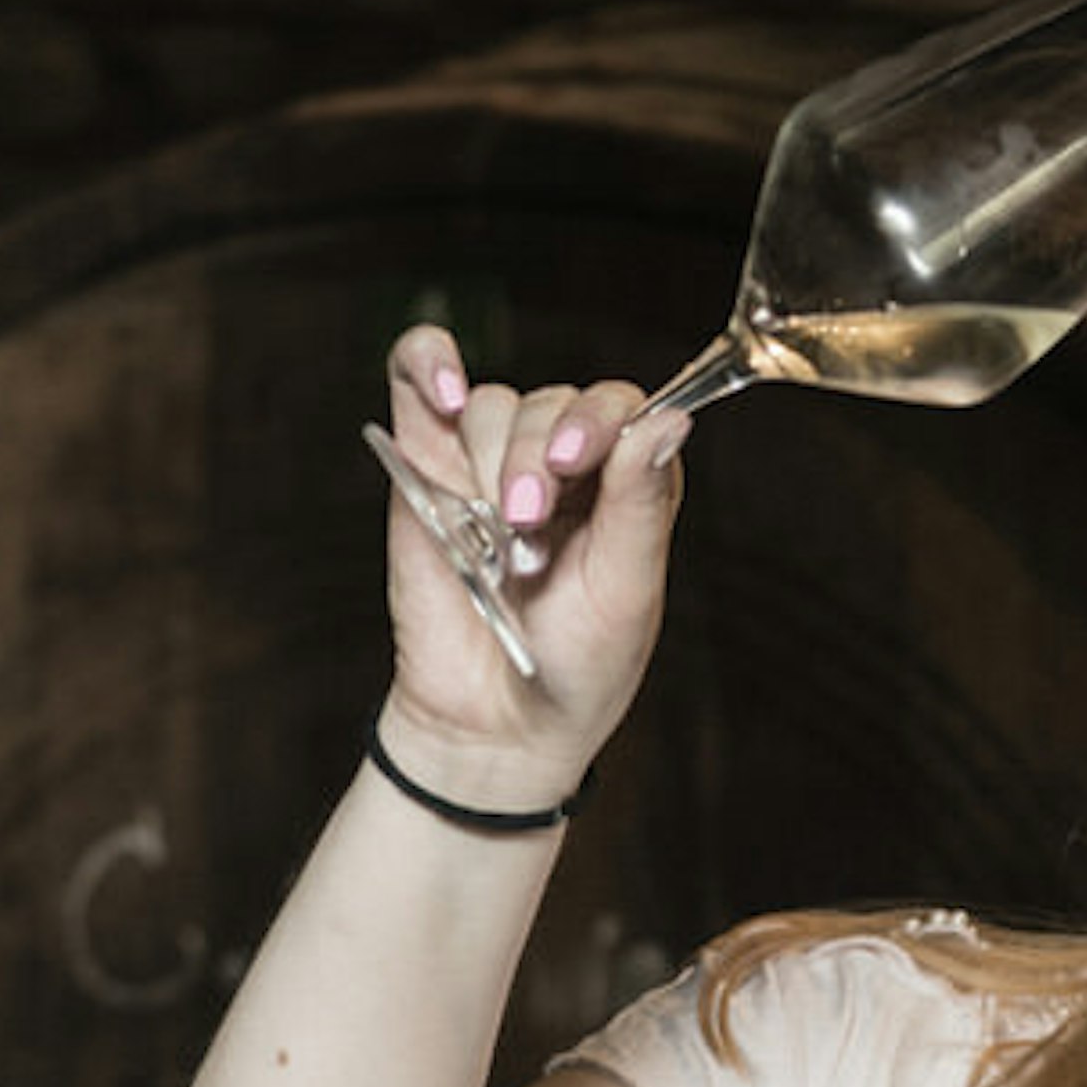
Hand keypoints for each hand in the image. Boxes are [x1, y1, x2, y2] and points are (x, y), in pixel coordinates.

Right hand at [375, 325, 684, 800]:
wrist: (496, 724)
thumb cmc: (573, 666)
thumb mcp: (625, 590)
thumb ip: (640, 502)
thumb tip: (669, 419)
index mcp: (623, 482)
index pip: (619, 407)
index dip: (597, 420)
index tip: (575, 461)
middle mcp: (560, 462)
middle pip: (550, 404)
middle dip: (534, 458)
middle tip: (526, 526)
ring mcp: (489, 460)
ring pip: (493, 404)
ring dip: (492, 458)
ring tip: (493, 531)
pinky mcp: (424, 464)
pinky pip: (417, 378)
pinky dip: (425, 362)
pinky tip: (445, 389)